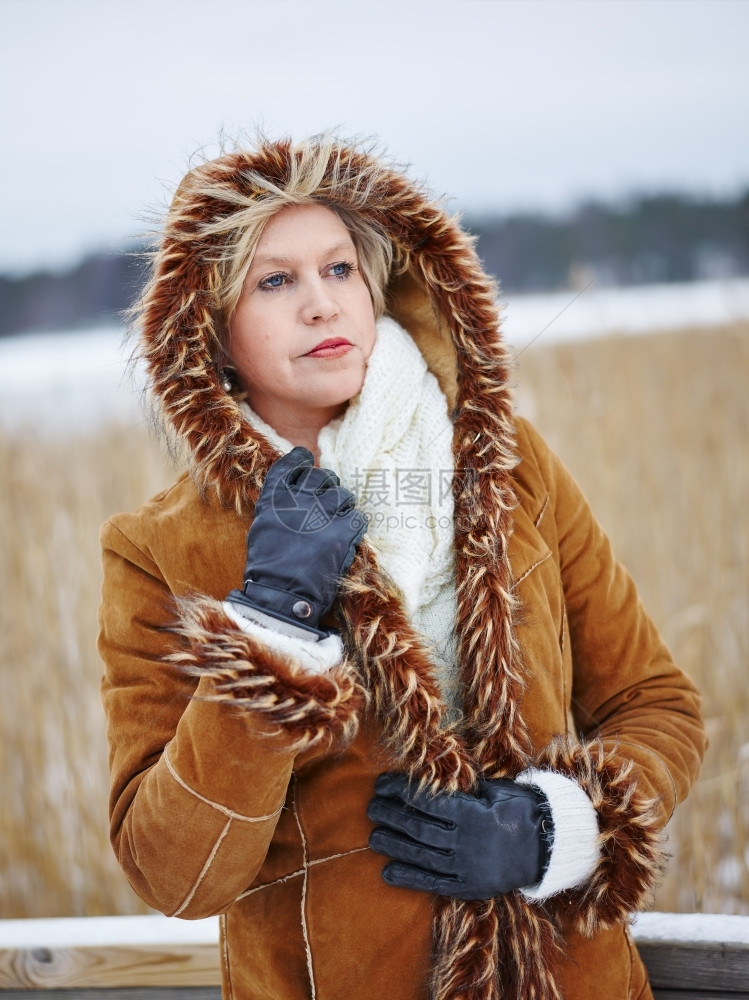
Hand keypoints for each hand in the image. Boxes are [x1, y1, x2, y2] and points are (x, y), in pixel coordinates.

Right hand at [227, 447, 366, 637]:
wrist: (281, 597)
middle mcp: (299, 500)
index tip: (306, 461)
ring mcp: (322, 515)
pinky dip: (356, 525)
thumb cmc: (267, 570)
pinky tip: (349, 534)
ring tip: (339, 520)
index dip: (301, 460)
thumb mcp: (262, 530)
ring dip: (343, 506)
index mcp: (275, 499)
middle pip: (322, 477)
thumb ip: (277, 508)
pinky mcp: (342, 533)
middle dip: (327, 486)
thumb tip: (291, 495)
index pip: (291, 465)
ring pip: (344, 495)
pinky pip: (358, 518)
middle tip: (327, 500)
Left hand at [367, 772, 550, 900]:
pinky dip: (409, 879)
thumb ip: (465, 788)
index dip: (401, 791)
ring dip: (394, 845)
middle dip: (391, 815)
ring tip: (373, 836)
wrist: (548, 848)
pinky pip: (434, 883)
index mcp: (473, 814)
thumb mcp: (495, 790)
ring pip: (422, 855)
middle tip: (371, 807)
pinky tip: (387, 872)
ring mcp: (467, 867)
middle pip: (419, 828)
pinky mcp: (468, 887)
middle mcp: (467, 842)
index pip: (427, 801)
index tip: (381, 784)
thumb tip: (431, 777)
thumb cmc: (520, 810)